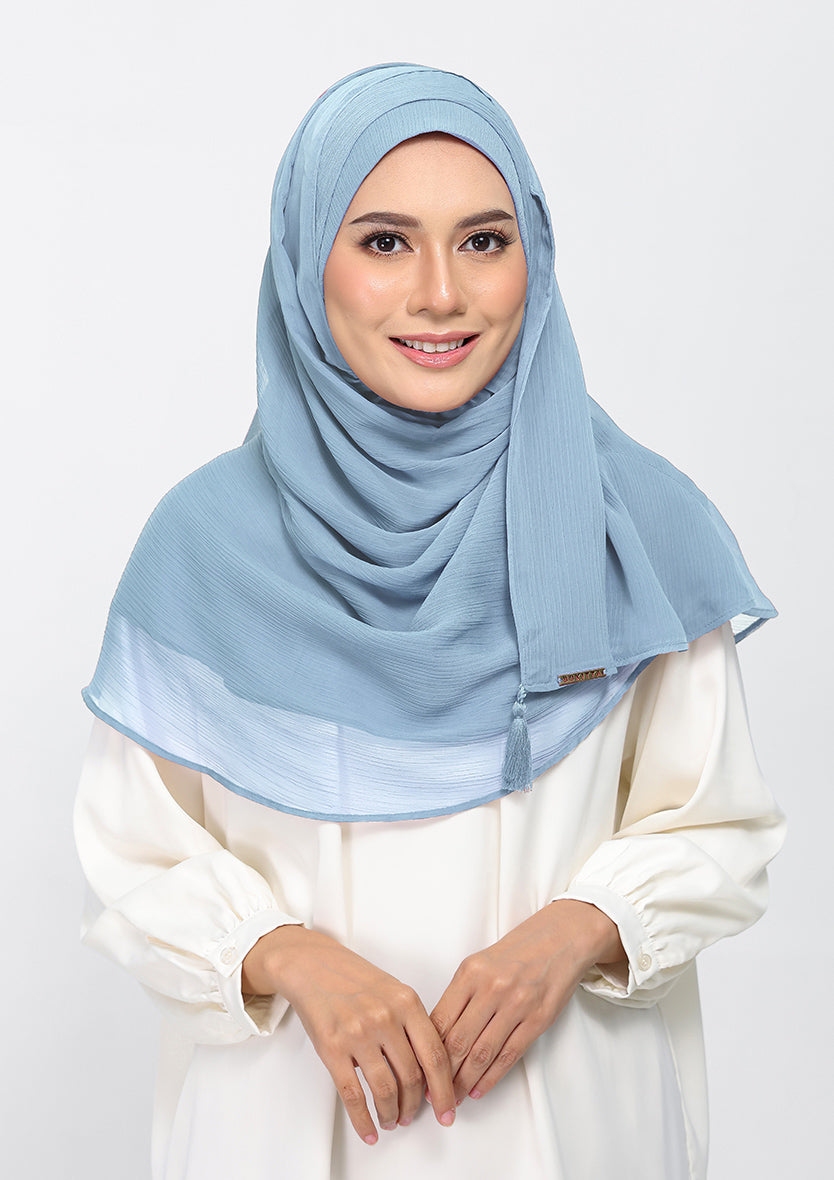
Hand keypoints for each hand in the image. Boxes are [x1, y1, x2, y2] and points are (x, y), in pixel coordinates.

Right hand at [242, 925, 456, 1144]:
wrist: (312, 965)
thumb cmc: (355, 980)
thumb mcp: (394, 991)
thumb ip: (413, 1024)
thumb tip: (431, 1071)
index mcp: (407, 1002)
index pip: (435, 1055)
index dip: (444, 1090)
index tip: (447, 1110)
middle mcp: (385, 1017)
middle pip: (412, 1077)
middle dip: (415, 1106)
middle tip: (413, 1116)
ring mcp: (358, 1033)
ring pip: (385, 1089)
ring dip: (392, 1114)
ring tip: (392, 1120)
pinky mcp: (332, 1048)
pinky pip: (352, 1095)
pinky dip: (363, 1120)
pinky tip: (369, 1130)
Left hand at [430, 900, 624, 1104]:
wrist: (560, 938)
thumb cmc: (516, 952)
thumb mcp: (479, 963)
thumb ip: (459, 995)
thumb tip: (436, 1034)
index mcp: (470, 973)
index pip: (440, 1019)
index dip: (426, 1050)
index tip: (418, 1069)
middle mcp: (491, 988)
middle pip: (458, 1041)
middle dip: (441, 1074)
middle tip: (431, 1094)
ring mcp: (516, 1004)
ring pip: (482, 1053)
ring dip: (464, 1082)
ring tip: (453, 1098)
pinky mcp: (538, 1019)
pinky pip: (509, 1055)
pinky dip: (492, 1077)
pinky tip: (479, 1089)